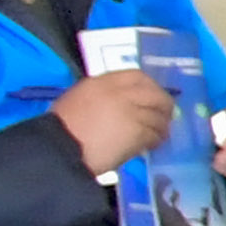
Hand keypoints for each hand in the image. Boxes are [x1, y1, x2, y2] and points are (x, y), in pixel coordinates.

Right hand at [45, 65, 180, 173]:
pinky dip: (156, 139)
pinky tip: (152, 145)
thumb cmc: (60, 129)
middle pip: (154, 94)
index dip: (150, 86)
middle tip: (166, 115)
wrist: (59, 149)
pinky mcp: (136, 131)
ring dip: (162, 126)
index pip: (136, 76)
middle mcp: (118, 93)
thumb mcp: (76, 100)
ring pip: (157, 115)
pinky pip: (154, 133)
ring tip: (159, 134)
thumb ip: (101, 97)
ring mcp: (130, 111)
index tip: (154, 95)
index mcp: (100, 83)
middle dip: (164, 104)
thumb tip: (122, 103)